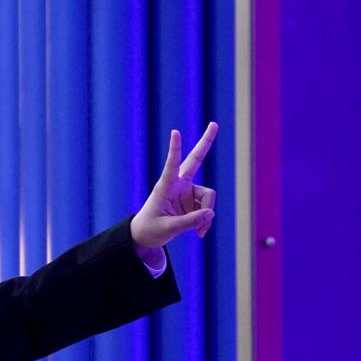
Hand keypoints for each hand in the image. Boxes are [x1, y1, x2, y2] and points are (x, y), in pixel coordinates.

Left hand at [130, 122, 217, 250]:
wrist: (147, 237)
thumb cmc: (150, 230)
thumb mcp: (168, 229)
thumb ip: (189, 222)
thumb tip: (211, 213)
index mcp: (165, 186)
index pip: (171, 165)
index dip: (175, 149)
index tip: (175, 132)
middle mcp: (178, 185)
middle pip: (195, 160)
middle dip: (206, 143)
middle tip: (214, 124)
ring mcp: (187, 192)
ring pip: (208, 197)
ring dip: (206, 214)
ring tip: (199, 232)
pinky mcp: (194, 202)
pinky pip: (207, 209)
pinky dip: (205, 222)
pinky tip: (199, 233)